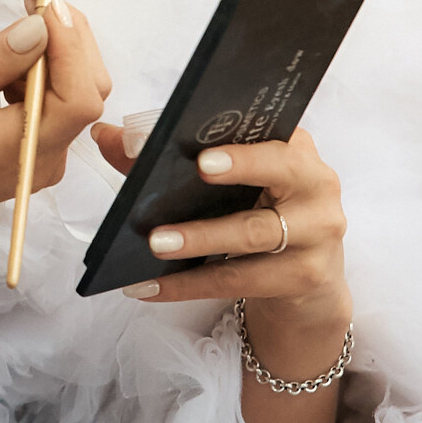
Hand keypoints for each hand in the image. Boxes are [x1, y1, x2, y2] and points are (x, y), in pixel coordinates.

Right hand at [0, 0, 111, 311]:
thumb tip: (37, 29)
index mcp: (17, 151)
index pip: (79, 98)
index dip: (72, 45)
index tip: (44, 4)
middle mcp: (43, 161)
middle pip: (88, 92)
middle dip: (69, 39)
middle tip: (31, 1)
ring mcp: (44, 160)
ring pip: (78, 94)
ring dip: (56, 52)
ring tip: (14, 29)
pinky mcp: (37, 154)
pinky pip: (58, 106)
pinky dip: (44, 73)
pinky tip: (10, 63)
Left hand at [87, 123, 351, 330]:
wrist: (309, 282)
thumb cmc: (258, 213)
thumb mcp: (226, 183)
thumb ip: (167, 156)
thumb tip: (105, 135)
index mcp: (297, 149)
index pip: (269, 135)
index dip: (241, 146)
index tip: (203, 156)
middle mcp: (316, 184)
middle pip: (277, 174)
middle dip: (235, 172)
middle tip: (192, 177)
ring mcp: (316, 233)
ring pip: (253, 234)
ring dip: (201, 239)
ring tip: (155, 244)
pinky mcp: (303, 277)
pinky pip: (239, 279)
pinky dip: (189, 285)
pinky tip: (148, 288)